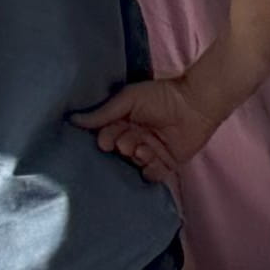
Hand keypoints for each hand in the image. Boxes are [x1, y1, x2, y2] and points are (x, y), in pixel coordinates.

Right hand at [76, 67, 229, 186]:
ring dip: (136, 157)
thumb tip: (73, 120)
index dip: (105, 140)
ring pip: (133, 163)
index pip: (106, 137)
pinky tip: (152, 161)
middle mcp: (134, 139)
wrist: (196, 102)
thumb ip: (103, 112)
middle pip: (119, 152)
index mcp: (123, 124)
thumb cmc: (162, 95)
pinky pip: (153, 174)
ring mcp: (150, 152)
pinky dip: (150, 171)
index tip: (106, 140)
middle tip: (129, 141)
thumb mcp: (127, 99)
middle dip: (122, 147)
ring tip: (144, 147)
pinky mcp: (167, 162)